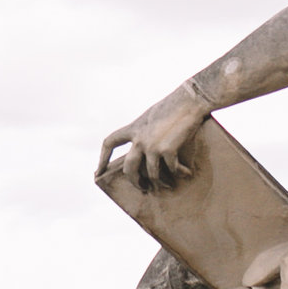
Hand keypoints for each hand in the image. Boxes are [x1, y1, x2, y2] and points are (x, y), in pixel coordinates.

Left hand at [96, 85, 210, 189]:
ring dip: (161, 183)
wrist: (189, 101)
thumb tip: (146, 146)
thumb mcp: (151, 116)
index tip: (98, 171)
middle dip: (135, 181)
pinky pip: (172, 169)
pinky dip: (179, 173)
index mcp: (134, 128)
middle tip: (143, 188)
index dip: (103, 159)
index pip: (110, 143)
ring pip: (151, 174)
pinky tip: (186, 173)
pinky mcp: (166, 149)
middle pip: (129, 168)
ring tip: (169, 186)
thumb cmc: (174, 105)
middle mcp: (139, 139)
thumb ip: (145, 130)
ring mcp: (151, 145)